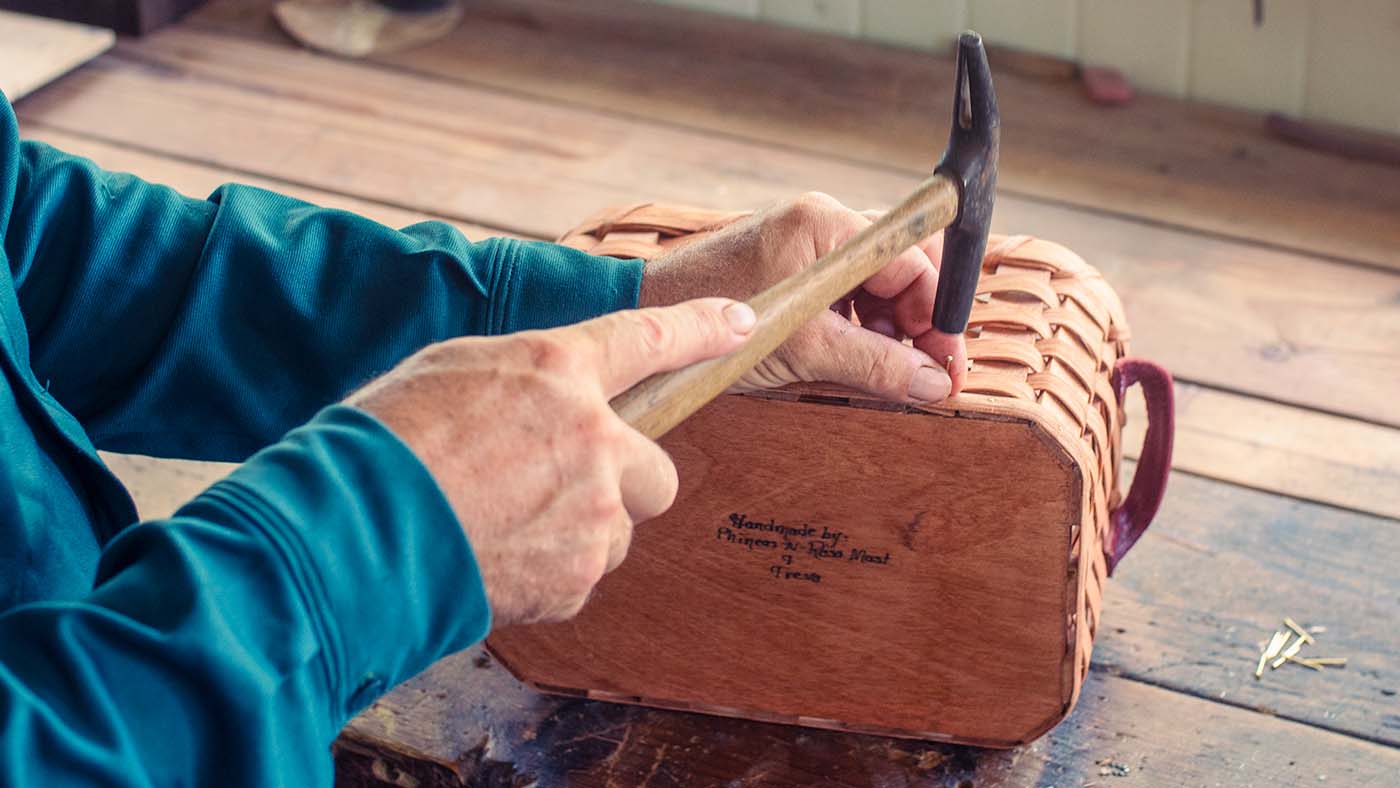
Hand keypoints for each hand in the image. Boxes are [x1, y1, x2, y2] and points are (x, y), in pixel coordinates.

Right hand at [346, 298, 755, 625]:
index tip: (741, 323)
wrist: (347, 533)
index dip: (699, 329)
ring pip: (616, 529)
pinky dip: (547, 573)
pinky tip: (492, 557)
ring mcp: (591, 512)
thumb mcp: (449, 373)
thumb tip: (552, 401)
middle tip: (559, 489)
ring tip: (499, 526)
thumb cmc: (381, 443)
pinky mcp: (575, 577)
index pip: (648, 338)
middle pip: (657, 472)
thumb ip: (523, 383)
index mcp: (556, 369)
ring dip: (578, 532)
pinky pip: (581, 575)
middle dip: (622, 484)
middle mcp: (592, 438)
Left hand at [637, 192, 967, 399]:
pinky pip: (845, 294)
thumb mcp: (804, 350)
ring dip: (890, 331)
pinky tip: (854, 361)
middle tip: (923, 375)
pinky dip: (859, 328)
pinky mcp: (790, 267)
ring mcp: (805, 243)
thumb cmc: (707, 322)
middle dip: (919, 324)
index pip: (914, 264)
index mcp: (827, 224)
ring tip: (885, 374)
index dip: (939, 319)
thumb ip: (874, 365)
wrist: (641, 318)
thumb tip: (932, 383)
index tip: (947, 366)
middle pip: (902, 269)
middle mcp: (822, 222)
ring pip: (876, 286)